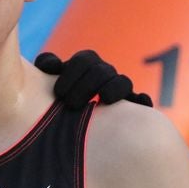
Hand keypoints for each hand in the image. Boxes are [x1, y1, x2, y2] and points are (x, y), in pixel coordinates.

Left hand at [36, 50, 152, 109]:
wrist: (73, 127)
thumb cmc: (57, 98)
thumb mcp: (47, 83)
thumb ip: (46, 66)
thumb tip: (52, 65)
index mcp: (86, 64)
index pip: (84, 60)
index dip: (72, 73)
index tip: (58, 93)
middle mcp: (105, 73)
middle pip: (102, 70)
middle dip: (86, 85)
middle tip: (70, 104)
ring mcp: (120, 89)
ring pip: (123, 82)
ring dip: (112, 90)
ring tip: (102, 99)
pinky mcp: (132, 107)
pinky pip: (142, 101)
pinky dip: (141, 100)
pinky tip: (139, 102)